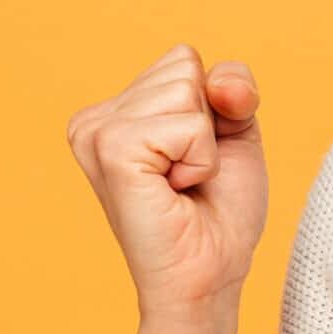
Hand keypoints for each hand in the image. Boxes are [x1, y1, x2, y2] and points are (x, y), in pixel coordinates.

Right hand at [66, 42, 267, 323]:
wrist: (210, 275)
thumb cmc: (220, 211)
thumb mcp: (236, 134)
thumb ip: (233, 89)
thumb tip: (219, 81)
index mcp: (117, 110)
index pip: (186, 59)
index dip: (217, 106)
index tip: (199, 157)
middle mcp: (96, 118)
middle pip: (186, 67)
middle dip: (211, 123)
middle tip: (191, 175)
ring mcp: (96, 132)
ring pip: (188, 90)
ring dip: (206, 144)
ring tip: (181, 183)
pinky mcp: (111, 151)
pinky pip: (187, 125)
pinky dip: (201, 159)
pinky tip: (176, 190)